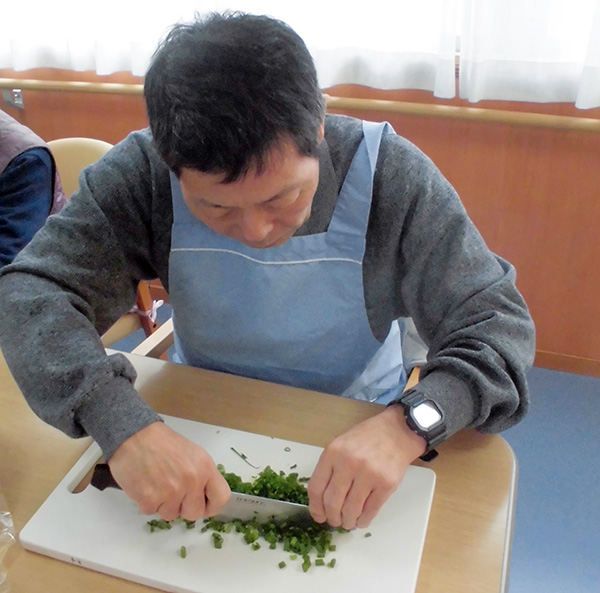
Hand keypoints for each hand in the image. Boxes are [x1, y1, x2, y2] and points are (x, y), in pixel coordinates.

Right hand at [108, 421, 230, 521]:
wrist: (134, 436)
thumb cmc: (162, 443)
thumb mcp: (193, 453)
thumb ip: (202, 475)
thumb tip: (203, 497)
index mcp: (205, 467)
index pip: (221, 498)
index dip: (212, 505)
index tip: (203, 505)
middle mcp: (191, 481)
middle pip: (195, 513)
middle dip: (184, 507)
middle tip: (173, 492)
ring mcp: (171, 492)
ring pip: (171, 515)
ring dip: (163, 504)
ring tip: (157, 483)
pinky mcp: (150, 500)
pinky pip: (152, 512)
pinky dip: (147, 502)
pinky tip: (145, 484)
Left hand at [307, 406, 425, 529]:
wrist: (397, 431)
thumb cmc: (366, 439)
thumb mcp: (340, 445)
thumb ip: (330, 468)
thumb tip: (322, 501)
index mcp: (333, 453)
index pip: (316, 488)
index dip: (316, 508)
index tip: (319, 516)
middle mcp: (348, 463)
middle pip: (332, 502)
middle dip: (332, 518)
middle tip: (335, 521)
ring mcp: (368, 474)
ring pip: (351, 510)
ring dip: (348, 522)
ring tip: (348, 522)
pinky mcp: (386, 484)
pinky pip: (371, 511)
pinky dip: (364, 521)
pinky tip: (361, 520)